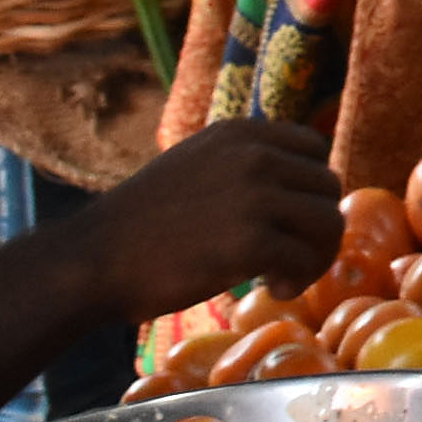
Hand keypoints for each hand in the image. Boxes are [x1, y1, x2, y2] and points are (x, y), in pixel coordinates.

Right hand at [65, 118, 340, 324]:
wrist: (93, 259)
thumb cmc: (142, 225)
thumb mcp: (196, 166)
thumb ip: (242, 165)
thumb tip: (296, 184)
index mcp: (241, 133)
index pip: (314, 149)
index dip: (310, 189)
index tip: (289, 221)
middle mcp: (254, 155)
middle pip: (328, 187)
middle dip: (317, 227)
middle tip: (289, 259)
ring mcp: (254, 196)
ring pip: (328, 222)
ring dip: (315, 256)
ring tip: (282, 277)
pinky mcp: (250, 241)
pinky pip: (305, 258)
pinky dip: (298, 279)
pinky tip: (271, 288)